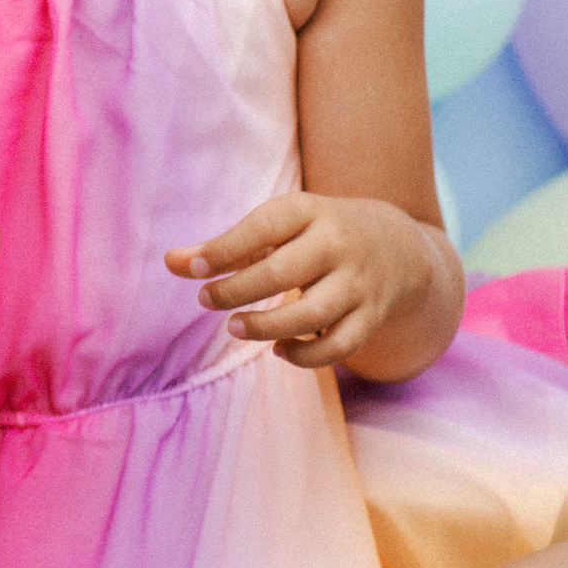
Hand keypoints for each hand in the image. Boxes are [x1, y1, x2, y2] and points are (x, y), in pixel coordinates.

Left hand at [166, 190, 440, 369]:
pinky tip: (276, 349)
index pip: (262, 227)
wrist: (397, 247)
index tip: (192, 269)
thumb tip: (170, 262)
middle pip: (283, 273)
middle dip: (239, 290)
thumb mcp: (277, 227)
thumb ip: (225, 246)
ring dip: (267, 327)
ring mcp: (358, 284)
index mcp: (308, 211)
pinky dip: (304, 356)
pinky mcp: (371, 318)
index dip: (224, 249)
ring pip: (312, 315)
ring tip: (235, 327)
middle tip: (206, 300)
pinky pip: (338, 347)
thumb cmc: (314, 235)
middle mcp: (337, 245)